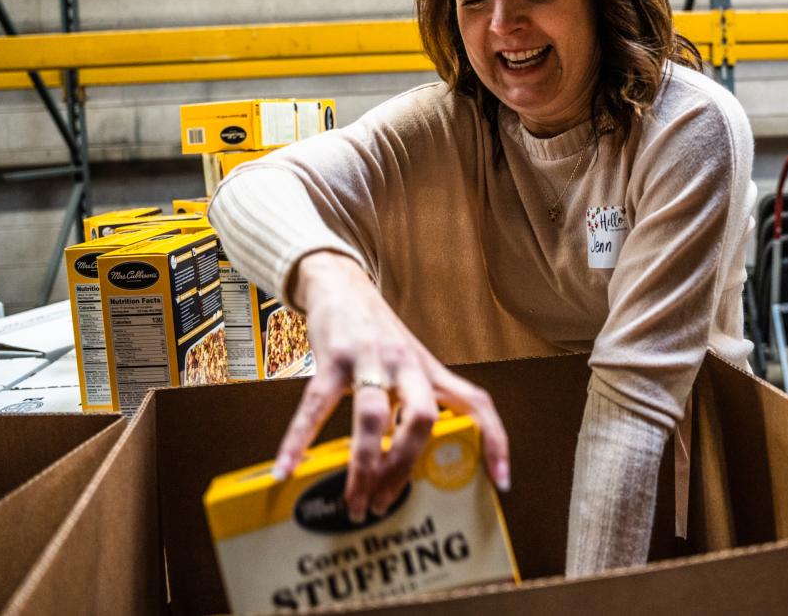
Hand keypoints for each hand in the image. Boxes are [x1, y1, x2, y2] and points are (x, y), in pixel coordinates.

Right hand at [274, 251, 510, 522]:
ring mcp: (370, 359)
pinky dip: (298, 441)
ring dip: (363, 466)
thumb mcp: (404, 365)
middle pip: (421, 419)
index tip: (501, 480)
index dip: (495, 440)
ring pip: (372, 418)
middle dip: (405, 467)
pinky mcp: (333, 357)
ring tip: (354, 503)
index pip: (476, 403)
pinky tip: (286, 468)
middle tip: (388, 503)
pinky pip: (316, 406)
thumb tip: (399, 463)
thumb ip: (408, 404)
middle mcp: (407, 364)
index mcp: (430, 371)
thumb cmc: (376, 334)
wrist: (341, 283)